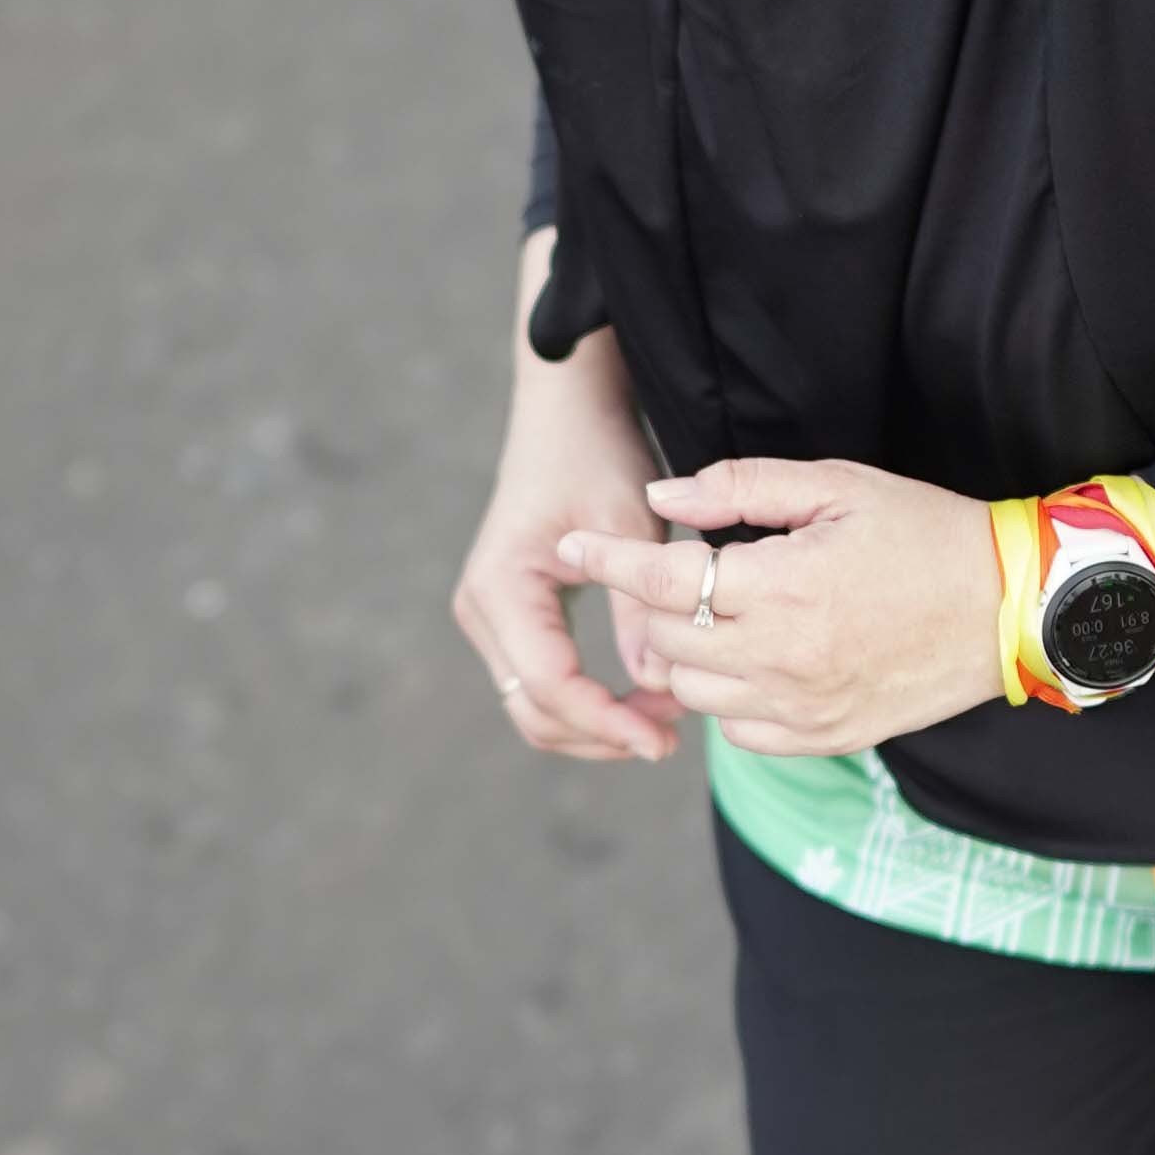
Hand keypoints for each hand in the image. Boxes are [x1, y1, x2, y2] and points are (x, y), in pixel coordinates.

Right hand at [452, 244, 681, 761]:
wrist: (569, 411)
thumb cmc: (600, 454)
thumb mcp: (632, 527)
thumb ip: (640, 612)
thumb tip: (655, 688)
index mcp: (502, 586)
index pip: (551, 685)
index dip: (607, 723)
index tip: (664, 742)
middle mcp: (482, 609)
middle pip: (535, 711)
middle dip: (602, 734)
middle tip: (673, 735)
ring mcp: (489, 617)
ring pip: (535, 707)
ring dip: (596, 725)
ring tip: (665, 718)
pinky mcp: (508, 618)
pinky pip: (541, 683)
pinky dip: (587, 703)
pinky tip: (640, 697)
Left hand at [558, 452, 1005, 761]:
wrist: (1011, 610)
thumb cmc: (926, 533)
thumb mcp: (838, 487)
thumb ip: (741, 488)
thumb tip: (660, 497)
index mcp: (782, 586)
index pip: (660, 580)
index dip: (605, 560)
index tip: (568, 547)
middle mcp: (782, 657)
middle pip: (667, 641)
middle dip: (655, 606)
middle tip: (673, 575)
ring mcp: (801, 707)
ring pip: (693, 693)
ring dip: (687, 654)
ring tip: (719, 617)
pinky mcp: (822, 739)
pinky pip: (737, 732)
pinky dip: (727, 698)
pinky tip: (754, 660)